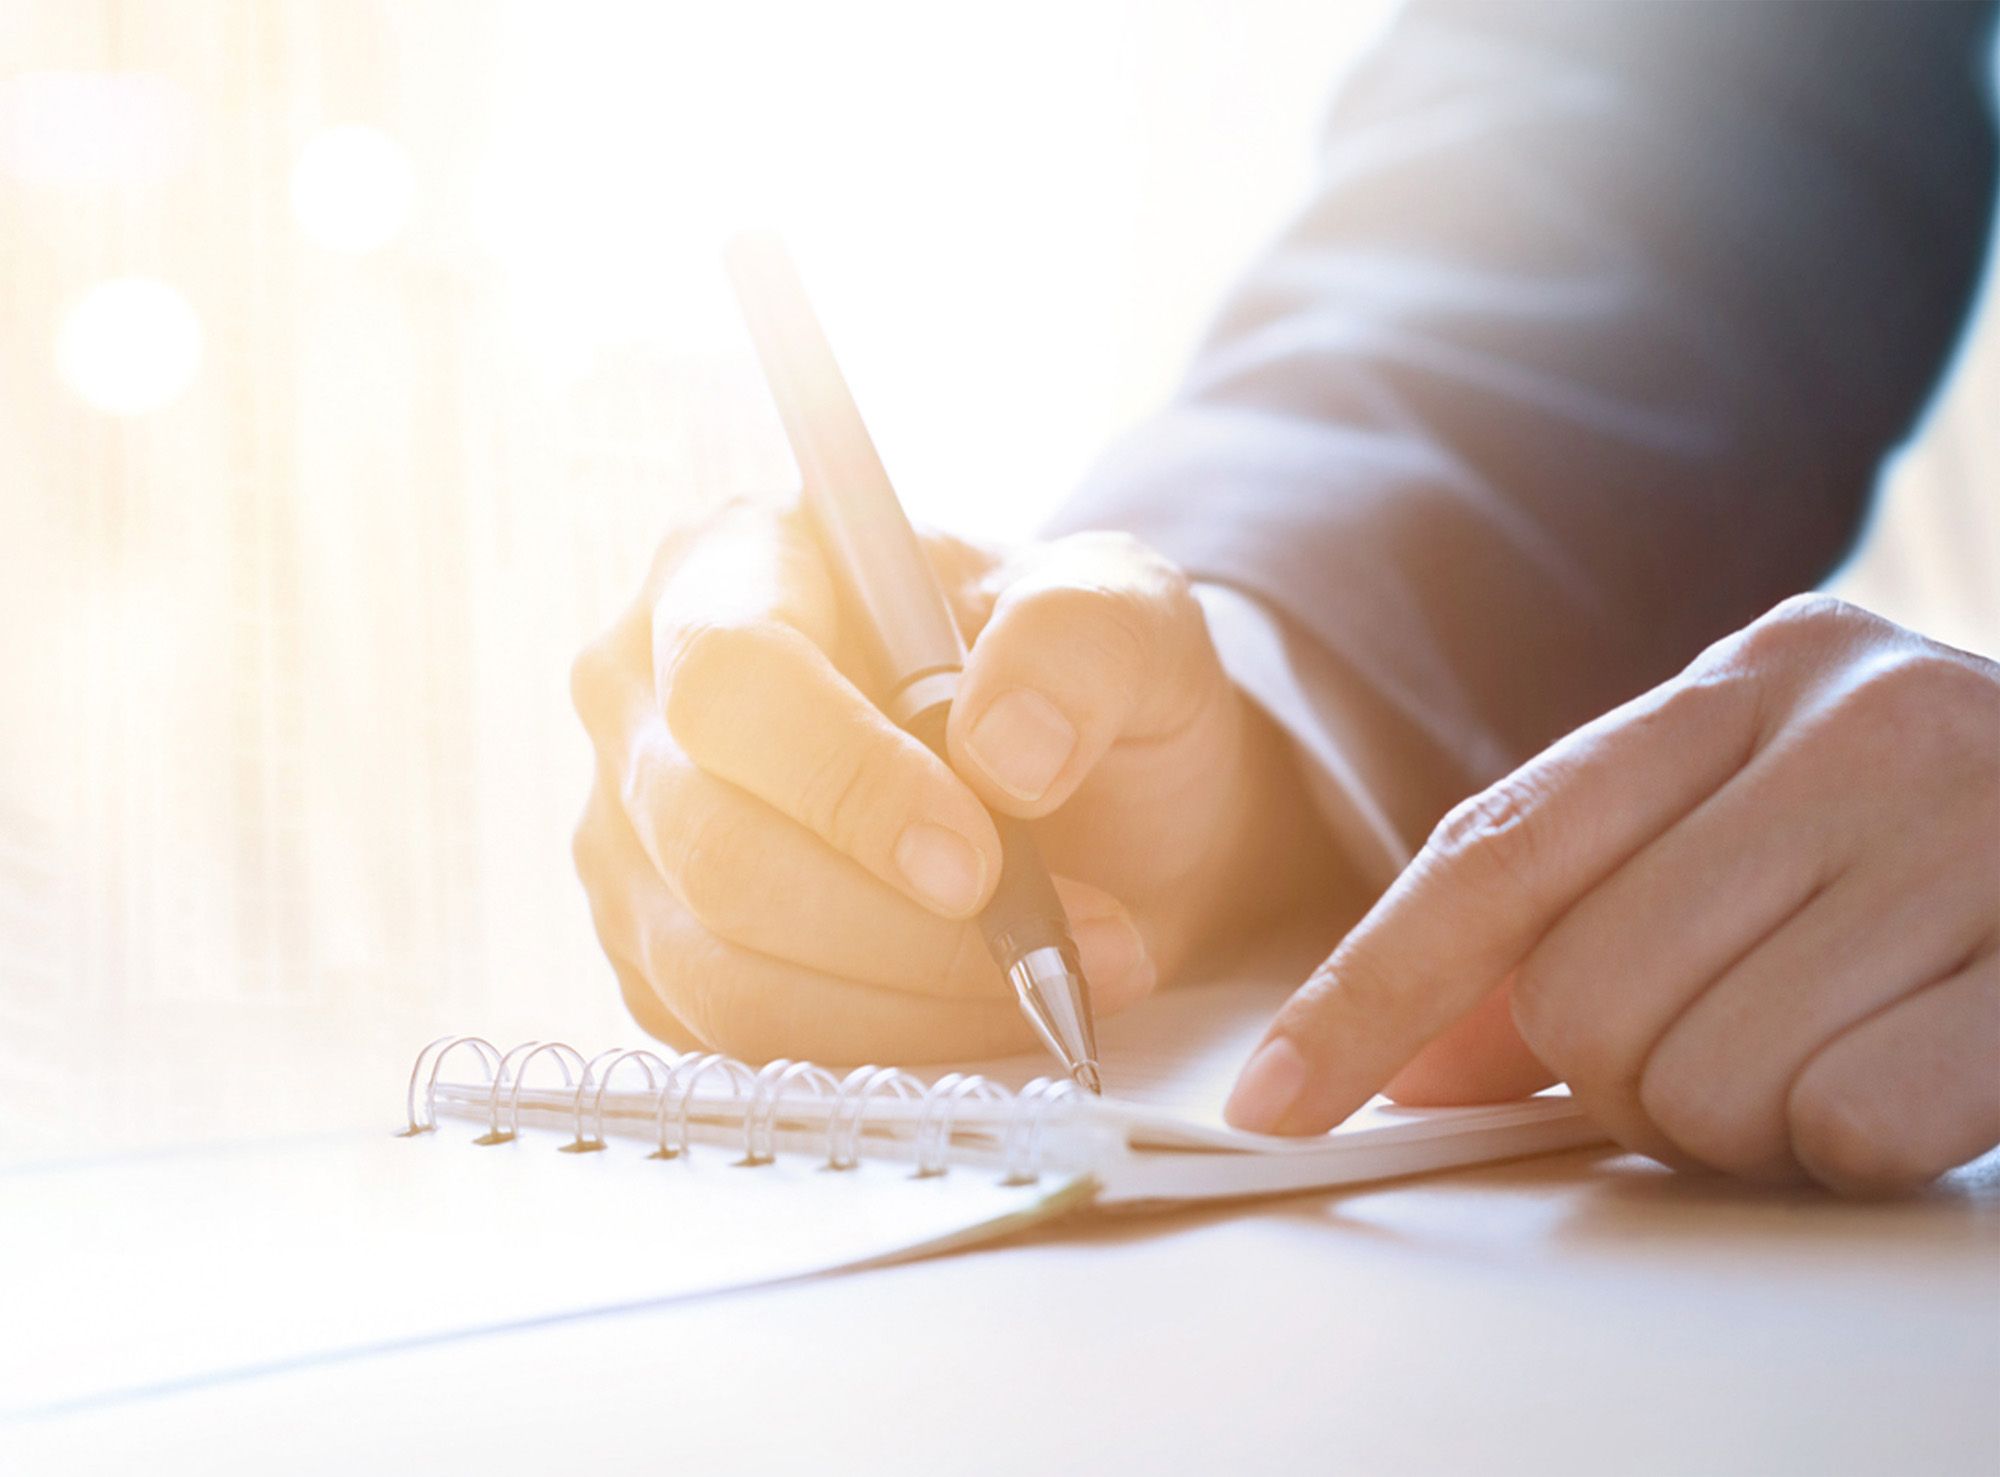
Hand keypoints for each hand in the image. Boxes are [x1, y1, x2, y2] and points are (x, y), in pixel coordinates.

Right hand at [570, 498, 1333, 1063]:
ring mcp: (634, 838)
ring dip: (910, 1002)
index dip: (844, 781)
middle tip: (1060, 942)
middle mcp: (644, 697)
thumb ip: (1081, 641)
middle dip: (899, 925)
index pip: (731, 675)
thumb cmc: (1079, 682)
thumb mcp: (1126, 612)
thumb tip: (1005, 753)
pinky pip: (744, 1043)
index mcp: (732, 563)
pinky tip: (983, 1009)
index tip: (979, 863)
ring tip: (1057, 976)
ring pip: (722, 968)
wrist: (1090, 796)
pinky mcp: (659, 959)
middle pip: (714, 843)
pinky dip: (884, 1048)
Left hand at [1226, 595, 1999, 1195]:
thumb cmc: (1940, 844)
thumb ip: (1580, 922)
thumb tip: (1409, 1059)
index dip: (1365, 993)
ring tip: (1839, 1039)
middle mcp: (1857, 722)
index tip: (1275, 1107)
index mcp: (1747, 680)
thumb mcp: (1755, 832)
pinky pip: (1853, 1127)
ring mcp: (1977, 825)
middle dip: (1623, 1079)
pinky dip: (1857, 1137)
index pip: (1494, 854)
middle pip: (1583, 1002)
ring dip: (1744, 1114)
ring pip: (1702, 1083)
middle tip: (1726, 1040)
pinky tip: (1921, 1062)